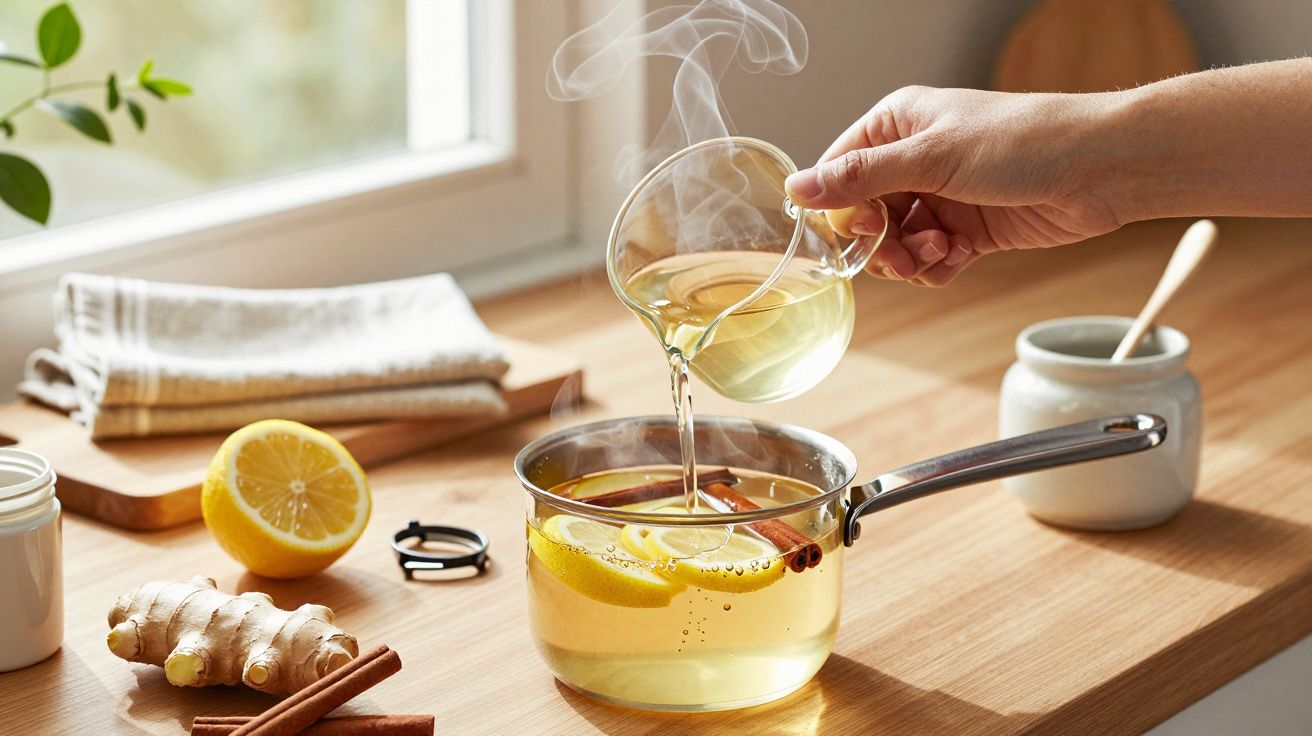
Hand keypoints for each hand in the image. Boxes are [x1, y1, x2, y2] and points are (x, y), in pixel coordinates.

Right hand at [786, 86, 1124, 285]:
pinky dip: (938, 267)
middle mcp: (915, 159)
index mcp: (897, 126)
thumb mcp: (931, 158)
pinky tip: (959, 258)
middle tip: (901, 257)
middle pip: (864, 216)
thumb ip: (860, 178)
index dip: (840, 209)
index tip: (858, 233)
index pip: (839, 172)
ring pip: (897, 243)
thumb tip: (797, 189)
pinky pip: (931, 259)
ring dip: (910, 258)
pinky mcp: (969, 228)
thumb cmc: (1023, 142)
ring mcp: (942, 195)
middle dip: (879, 243)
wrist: (1100, 169)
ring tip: (941, 253)